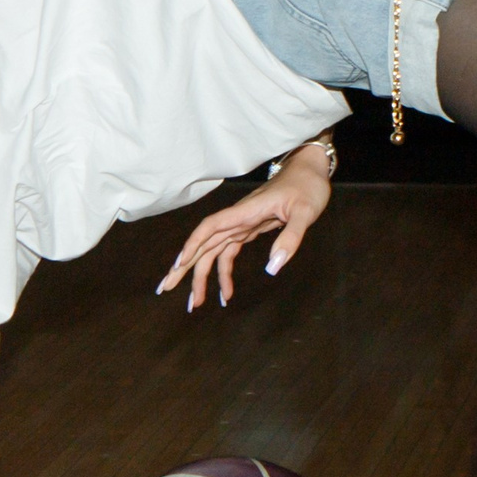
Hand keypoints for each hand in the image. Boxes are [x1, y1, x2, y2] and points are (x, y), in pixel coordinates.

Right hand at [158, 150, 332, 309]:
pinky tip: (225, 294)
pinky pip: (228, 254)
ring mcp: (241, 226)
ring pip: (212, 252)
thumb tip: (273, 268)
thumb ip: (291, 238)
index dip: (193, 244)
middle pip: (203, 243)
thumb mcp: (306, 212)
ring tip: (197, 302)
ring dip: (201, 276)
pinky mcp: (248, 231)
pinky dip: (223, 274)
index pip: (211, 227)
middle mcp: (237, 219)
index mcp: (245, 212)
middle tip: (166, 288)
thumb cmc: (307, 188)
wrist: (309, 173)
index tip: (179, 264)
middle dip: (184, 266)